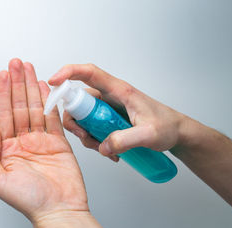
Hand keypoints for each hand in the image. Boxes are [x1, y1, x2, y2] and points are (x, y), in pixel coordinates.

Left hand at [0, 59, 87, 222]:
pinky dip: (49, 101)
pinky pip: (52, 117)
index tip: (3, 75)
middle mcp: (23, 142)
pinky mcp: (59, 142)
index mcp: (7, 149)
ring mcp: (41, 141)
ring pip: (34, 108)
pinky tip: (45, 88)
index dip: (2, 93)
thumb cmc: (29, 201)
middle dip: (17, 83)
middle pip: (18, 106)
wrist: (58, 210)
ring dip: (31, 87)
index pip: (3, 115)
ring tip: (29, 68)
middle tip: (16, 63)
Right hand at [49, 64, 187, 160]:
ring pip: (82, 117)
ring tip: (104, 149)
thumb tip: (103, 146)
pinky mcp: (108, 120)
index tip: (54, 81)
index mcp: (118, 90)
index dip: (68, 72)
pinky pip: (91, 128)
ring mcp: (107, 109)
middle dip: (76, 122)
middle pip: (78, 101)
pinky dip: (94, 141)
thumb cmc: (167, 126)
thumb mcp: (149, 134)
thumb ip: (126, 140)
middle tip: (87, 139)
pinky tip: (109, 151)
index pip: (89, 73)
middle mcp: (109, 96)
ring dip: (86, 136)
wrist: (176, 134)